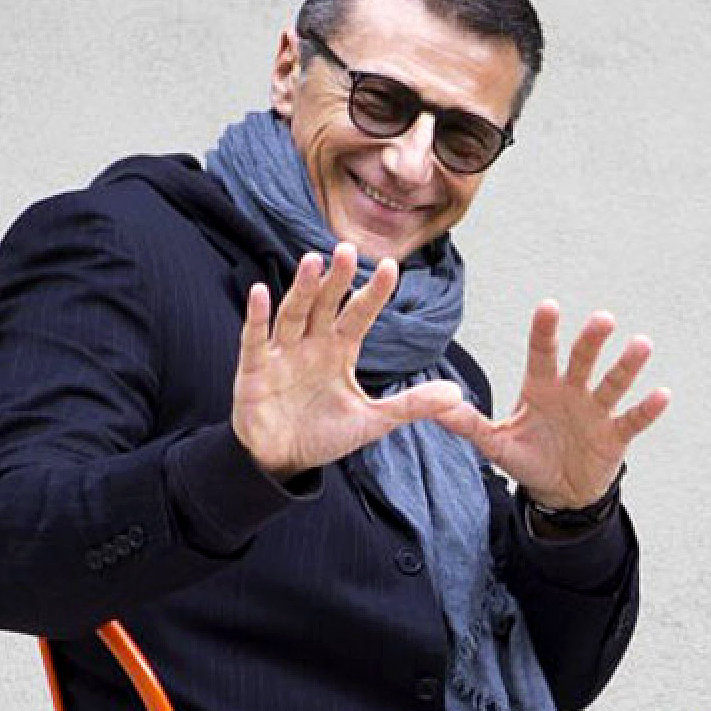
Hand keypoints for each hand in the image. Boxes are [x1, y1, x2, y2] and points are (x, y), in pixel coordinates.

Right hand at [232, 243, 462, 479]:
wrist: (284, 461)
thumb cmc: (325, 434)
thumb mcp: (373, 421)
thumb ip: (411, 404)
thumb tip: (457, 394)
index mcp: (340, 350)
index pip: (360, 314)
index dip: (374, 293)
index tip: (391, 267)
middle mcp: (311, 344)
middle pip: (325, 304)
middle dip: (337, 279)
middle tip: (348, 249)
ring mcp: (282, 354)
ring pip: (293, 314)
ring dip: (302, 288)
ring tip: (312, 260)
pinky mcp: (254, 370)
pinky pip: (254, 339)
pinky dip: (256, 316)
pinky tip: (261, 291)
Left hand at [436, 301, 670, 508]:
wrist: (560, 492)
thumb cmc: (528, 458)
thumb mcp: (496, 444)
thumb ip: (468, 424)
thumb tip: (432, 408)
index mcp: (541, 387)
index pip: (542, 352)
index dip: (545, 330)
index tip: (548, 307)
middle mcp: (572, 391)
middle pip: (583, 359)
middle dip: (592, 340)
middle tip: (603, 319)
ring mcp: (596, 411)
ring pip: (613, 383)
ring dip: (627, 365)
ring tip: (641, 344)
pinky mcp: (616, 435)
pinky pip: (633, 419)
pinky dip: (648, 408)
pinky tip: (662, 394)